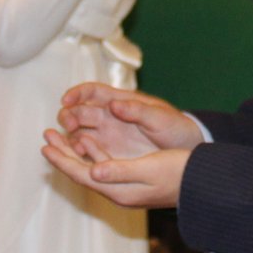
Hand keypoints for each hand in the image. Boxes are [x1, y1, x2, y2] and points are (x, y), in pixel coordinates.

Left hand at [42, 129, 188, 208]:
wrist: (202, 183)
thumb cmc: (179, 173)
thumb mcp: (149, 169)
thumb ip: (120, 171)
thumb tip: (93, 171)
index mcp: (118, 190)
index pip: (82, 174)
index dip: (62, 160)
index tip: (44, 146)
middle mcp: (118, 190)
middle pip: (82, 171)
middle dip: (63, 153)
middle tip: (46, 134)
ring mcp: (125, 186)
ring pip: (91, 167)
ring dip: (75, 151)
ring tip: (60, 135)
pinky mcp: (133, 179)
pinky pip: (105, 165)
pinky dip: (93, 152)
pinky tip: (88, 141)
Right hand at [57, 82, 203, 156]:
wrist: (186, 151)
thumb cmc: (175, 128)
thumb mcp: (160, 118)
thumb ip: (137, 111)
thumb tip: (113, 104)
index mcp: (120, 102)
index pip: (92, 92)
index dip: (76, 94)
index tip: (66, 100)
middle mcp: (109, 118)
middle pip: (80, 112)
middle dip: (69, 116)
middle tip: (69, 125)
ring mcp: (107, 136)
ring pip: (79, 134)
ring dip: (70, 137)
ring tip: (71, 145)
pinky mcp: (109, 155)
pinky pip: (88, 153)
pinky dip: (80, 154)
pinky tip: (80, 160)